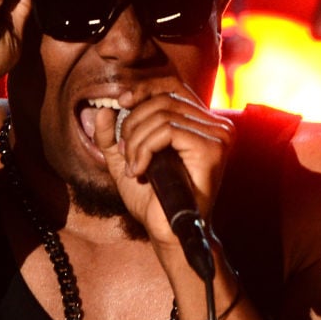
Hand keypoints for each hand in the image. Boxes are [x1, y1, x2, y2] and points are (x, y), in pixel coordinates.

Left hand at [93, 82, 233, 249]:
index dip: (144, 89)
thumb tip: (102, 108)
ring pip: (162, 115)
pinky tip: (139, 171)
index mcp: (202, 124)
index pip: (173, 86)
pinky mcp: (212, 148)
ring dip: (136, 141)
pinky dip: (144, 149)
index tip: (121, 102)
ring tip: (132, 168)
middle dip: (133, 123)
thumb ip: (112, 135)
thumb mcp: (125, 160)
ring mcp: (218, 136)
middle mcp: (216, 125)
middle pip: (164, 99)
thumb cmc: (152, 200)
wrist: (168, 232)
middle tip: (125, 154)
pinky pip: (167, 131)